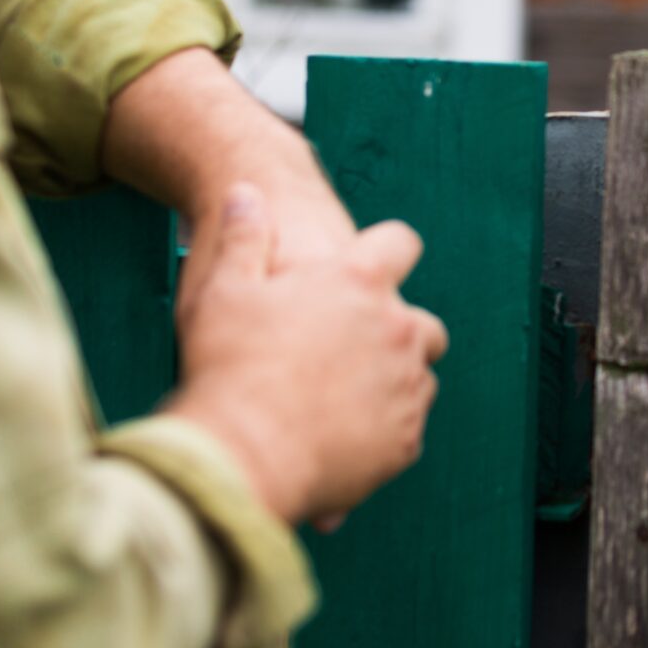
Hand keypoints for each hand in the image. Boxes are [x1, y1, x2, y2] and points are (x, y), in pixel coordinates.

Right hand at [166, 184, 448, 523]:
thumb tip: (246, 192)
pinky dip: (385, 429)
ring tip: (342, 396)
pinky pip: (407, 427)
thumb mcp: (224, 289)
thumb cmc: (229, 367)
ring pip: (419, 376)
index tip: (370, 267)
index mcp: (359, 282)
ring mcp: (407, 386)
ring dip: (393, 380)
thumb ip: (244, 237)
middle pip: (423, 321)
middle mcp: (397, 329)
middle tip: (352, 348)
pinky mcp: (405, 439)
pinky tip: (344, 436)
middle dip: (397, 329)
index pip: (401, 243)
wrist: (241, 454)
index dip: (387, 250)